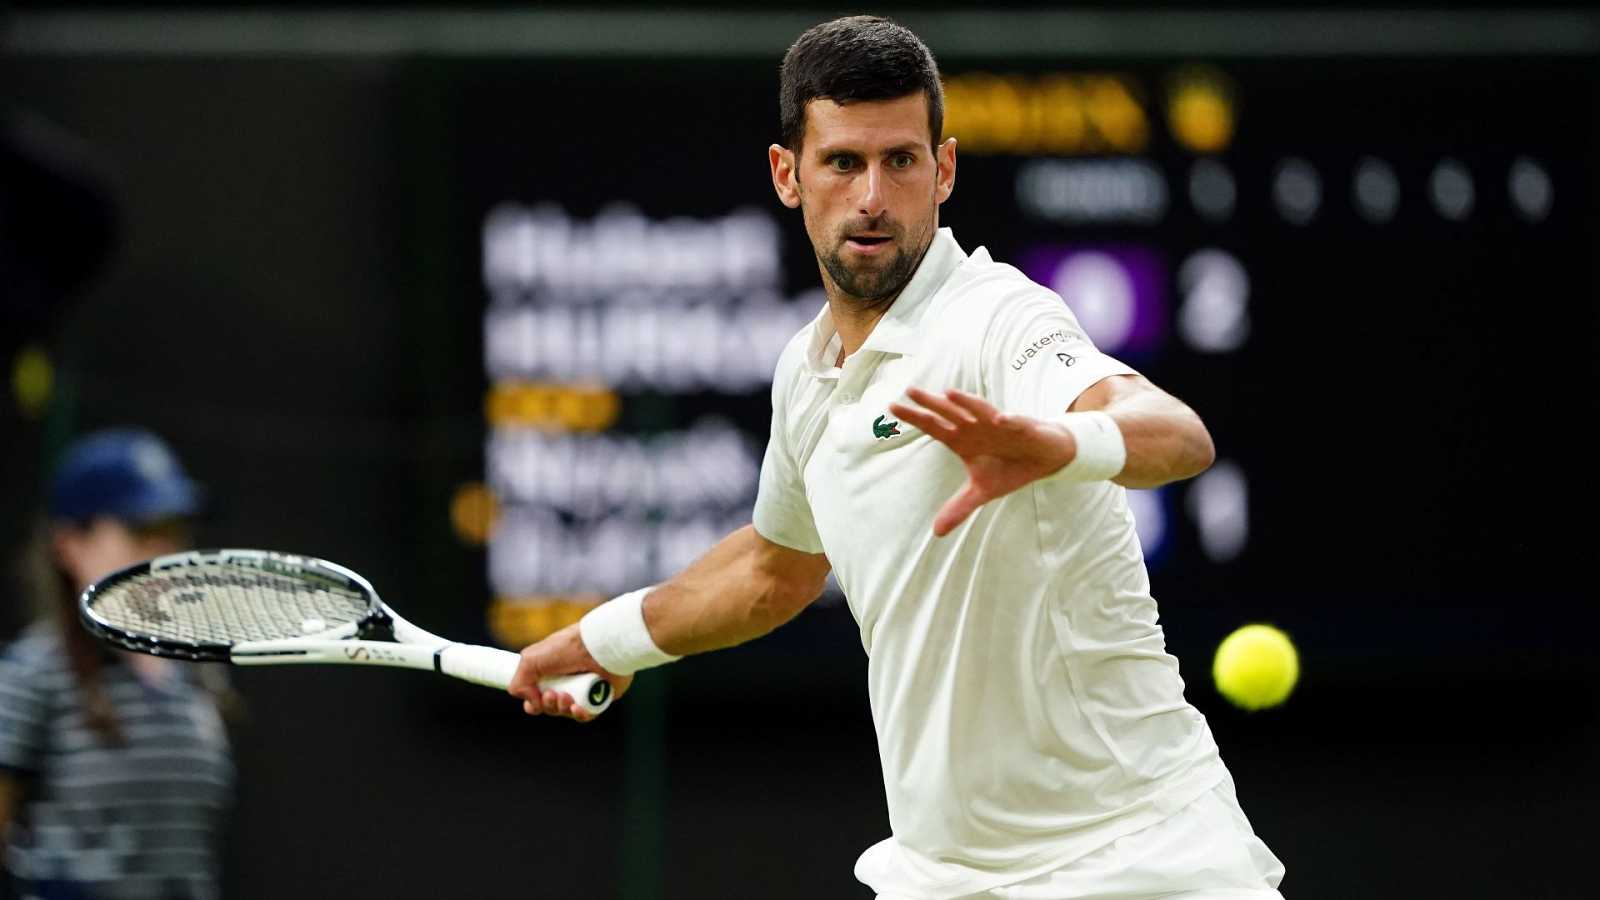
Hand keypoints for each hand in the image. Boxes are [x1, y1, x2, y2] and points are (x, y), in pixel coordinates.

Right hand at [507, 623, 632, 721]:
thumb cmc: (566, 648)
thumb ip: (519, 682)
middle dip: (548, 705)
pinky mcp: (600, 696)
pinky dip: (580, 715)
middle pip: (551, 707)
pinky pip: (587, 715)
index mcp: (550, 671)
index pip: (537, 696)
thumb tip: (532, 702)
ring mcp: (584, 689)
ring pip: (567, 712)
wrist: (598, 645)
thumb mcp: (530, 659)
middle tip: (552, 694)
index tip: (533, 705)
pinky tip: (577, 708)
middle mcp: (566, 680)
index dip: (533, 705)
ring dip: (561, 708)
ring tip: (565, 696)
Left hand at [888, 387, 1075, 536]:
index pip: (934, 427)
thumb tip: (937, 532)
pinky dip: (1008, 420)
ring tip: (949, 394)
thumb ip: (959, 507)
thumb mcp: (982, 491)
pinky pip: (1015, 422)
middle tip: (911, 391)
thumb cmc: (1010, 467)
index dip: (915, 418)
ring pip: (979, 410)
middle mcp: (976, 427)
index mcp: (963, 440)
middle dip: (932, 403)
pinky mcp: (1023, 427)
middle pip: (950, 413)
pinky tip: (1001, 419)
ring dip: (966, 402)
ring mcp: (999, 424)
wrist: (1045, 458)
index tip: (892, 407)